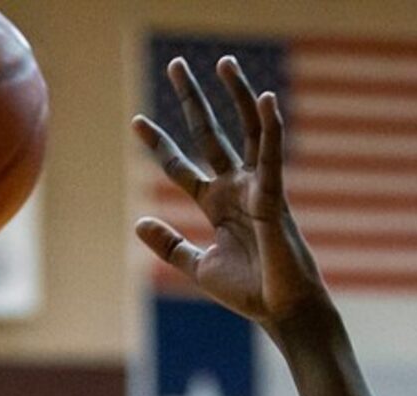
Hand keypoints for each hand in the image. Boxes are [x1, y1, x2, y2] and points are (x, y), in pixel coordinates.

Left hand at [132, 56, 327, 334]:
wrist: (280, 311)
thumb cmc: (248, 290)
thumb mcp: (197, 266)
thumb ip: (170, 245)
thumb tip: (138, 222)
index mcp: (217, 203)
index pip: (181, 166)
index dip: (159, 144)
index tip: (137, 121)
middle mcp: (237, 188)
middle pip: (210, 135)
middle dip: (193, 101)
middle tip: (174, 65)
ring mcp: (258, 188)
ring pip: (247, 132)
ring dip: (236, 96)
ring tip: (222, 62)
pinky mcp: (275, 198)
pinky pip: (272, 158)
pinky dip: (271, 129)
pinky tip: (266, 99)